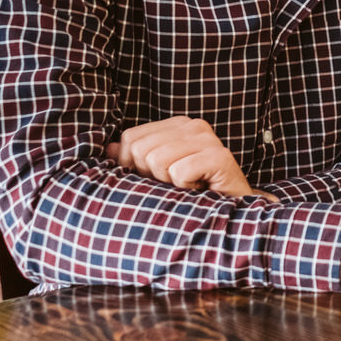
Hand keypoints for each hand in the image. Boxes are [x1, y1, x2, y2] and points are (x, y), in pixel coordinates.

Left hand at [106, 117, 253, 195]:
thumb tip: (108, 148)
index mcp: (177, 125)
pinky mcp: (220, 157)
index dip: (134, 166)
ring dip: (169, 185)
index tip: (158, 180)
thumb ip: (134, 160)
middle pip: (141, 149)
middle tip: (175, 187)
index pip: (131, 138)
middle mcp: (194, 125)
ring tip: (189, 189)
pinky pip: (179, 172)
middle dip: (151, 176)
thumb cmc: (193, 195)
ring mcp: (208, 139)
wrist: (233, 215)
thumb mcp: (158, 176)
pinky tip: (200, 192)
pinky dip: (185, 190)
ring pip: (158, 161)